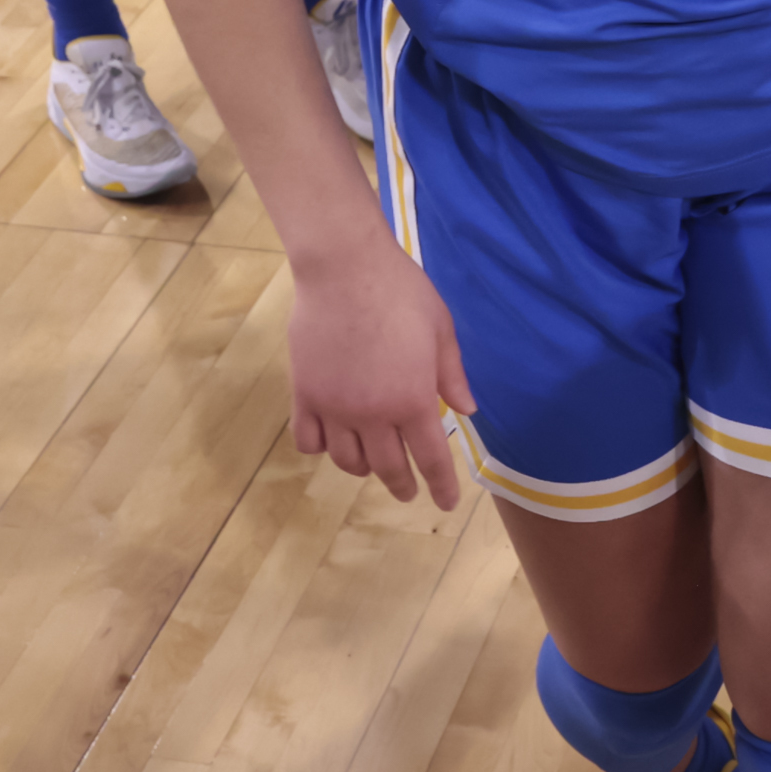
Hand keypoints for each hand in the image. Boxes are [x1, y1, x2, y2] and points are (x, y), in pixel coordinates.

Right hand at [285, 240, 474, 505]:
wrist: (344, 268)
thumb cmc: (401, 292)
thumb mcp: (440, 328)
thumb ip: (452, 374)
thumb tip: (467, 410)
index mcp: (413, 400)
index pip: (430, 459)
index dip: (440, 485)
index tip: (444, 503)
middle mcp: (373, 414)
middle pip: (388, 468)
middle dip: (402, 486)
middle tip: (408, 492)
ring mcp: (334, 408)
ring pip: (347, 461)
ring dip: (364, 469)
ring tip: (372, 464)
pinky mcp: (304, 395)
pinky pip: (308, 440)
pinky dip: (321, 449)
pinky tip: (331, 441)